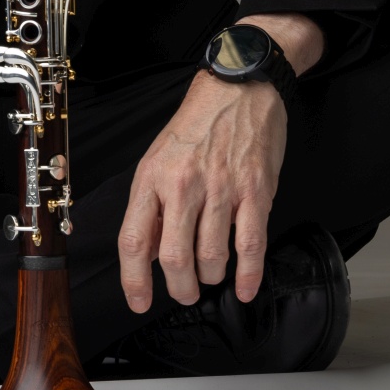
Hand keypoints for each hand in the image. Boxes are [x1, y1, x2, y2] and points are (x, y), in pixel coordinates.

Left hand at [116, 12, 321, 310]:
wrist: (239, 87)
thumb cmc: (196, 125)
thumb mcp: (158, 157)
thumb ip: (154, 203)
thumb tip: (150, 251)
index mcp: (151, 178)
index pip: (134, 240)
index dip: (134, 279)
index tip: (138, 302)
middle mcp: (183, 186)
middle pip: (174, 258)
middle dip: (179, 288)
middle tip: (184, 293)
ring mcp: (221, 189)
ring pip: (212, 257)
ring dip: (211, 277)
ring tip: (211, 277)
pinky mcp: (255, 191)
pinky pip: (250, 245)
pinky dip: (248, 275)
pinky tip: (244, 289)